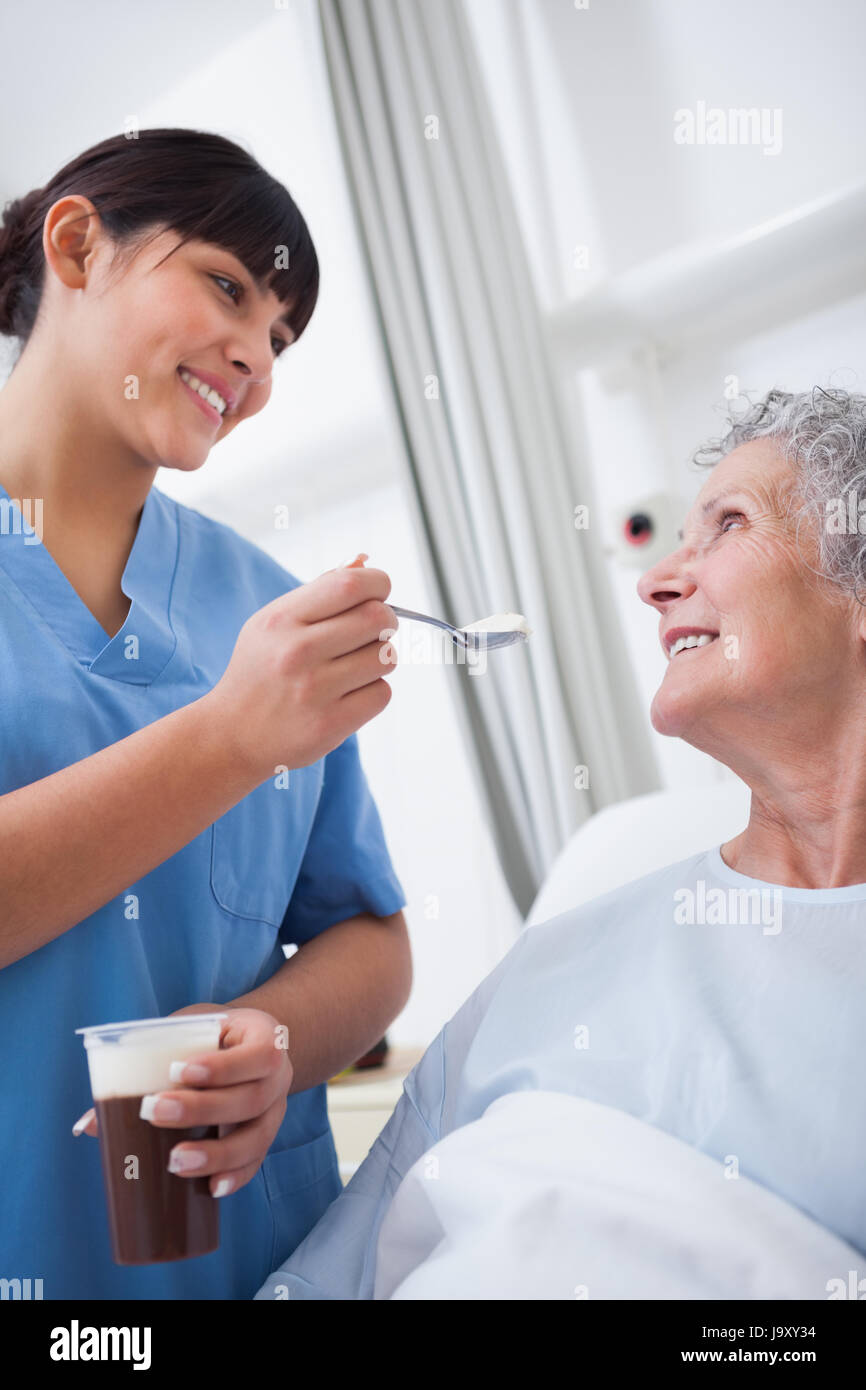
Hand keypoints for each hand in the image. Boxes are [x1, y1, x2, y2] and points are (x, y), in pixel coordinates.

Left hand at [72, 1006, 293, 1197]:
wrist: (247, 1044)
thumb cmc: (211, 1036)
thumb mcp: (188, 1030)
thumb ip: (146, 1062)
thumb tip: (89, 1123)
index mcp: (265, 1037)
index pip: (257, 1054)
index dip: (222, 1067)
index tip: (177, 1071)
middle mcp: (278, 1077)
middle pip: (251, 1099)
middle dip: (202, 1109)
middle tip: (154, 1111)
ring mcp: (275, 1111)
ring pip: (257, 1137)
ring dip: (217, 1153)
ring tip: (176, 1162)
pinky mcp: (265, 1137)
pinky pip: (256, 1162)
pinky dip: (236, 1176)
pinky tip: (213, 1189)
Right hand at [203, 556, 397, 782]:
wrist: (231, 734)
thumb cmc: (260, 670)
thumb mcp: (272, 622)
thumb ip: (319, 591)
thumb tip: (365, 563)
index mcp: (282, 620)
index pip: (351, 585)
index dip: (378, 584)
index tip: (378, 593)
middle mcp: (297, 652)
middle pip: (379, 619)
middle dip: (386, 621)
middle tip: (371, 632)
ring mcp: (314, 690)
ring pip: (386, 657)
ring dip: (379, 659)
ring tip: (354, 666)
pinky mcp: (330, 724)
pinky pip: (382, 693)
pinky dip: (373, 691)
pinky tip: (348, 694)